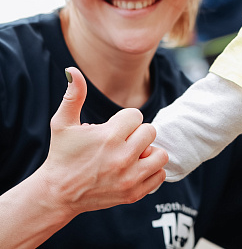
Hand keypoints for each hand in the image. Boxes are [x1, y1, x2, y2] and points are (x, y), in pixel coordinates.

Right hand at [41, 67, 167, 215]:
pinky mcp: (133, 194)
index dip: (125, 120)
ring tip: (131, 154)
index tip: (112, 129)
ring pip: (160, 153)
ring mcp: (129, 178)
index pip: (136, 115)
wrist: (57, 195)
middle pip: (150, 131)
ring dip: (148, 152)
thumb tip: (73, 70)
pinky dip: (151, 170)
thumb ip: (73, 95)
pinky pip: (160, 175)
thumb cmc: (61, 155)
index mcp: (109, 136)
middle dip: (136, 133)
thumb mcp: (62, 123)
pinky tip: (135, 168)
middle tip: (121, 141)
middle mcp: (122, 157)